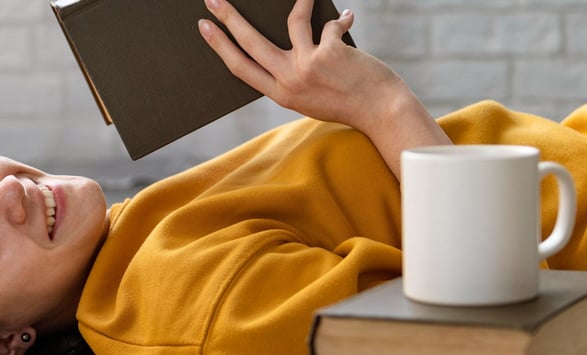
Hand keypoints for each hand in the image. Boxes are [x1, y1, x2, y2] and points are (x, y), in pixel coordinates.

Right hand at [197, 0, 404, 136]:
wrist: (382, 111)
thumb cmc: (348, 102)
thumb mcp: (310, 98)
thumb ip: (292, 76)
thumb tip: (284, 37)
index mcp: (280, 94)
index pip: (240, 67)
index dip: (220, 45)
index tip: (204, 27)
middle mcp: (289, 81)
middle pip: (250, 42)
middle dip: (229, 16)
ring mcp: (308, 66)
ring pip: (290, 22)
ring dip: (300, 1)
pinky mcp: (331, 52)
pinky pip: (328, 23)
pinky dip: (339, 18)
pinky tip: (348, 18)